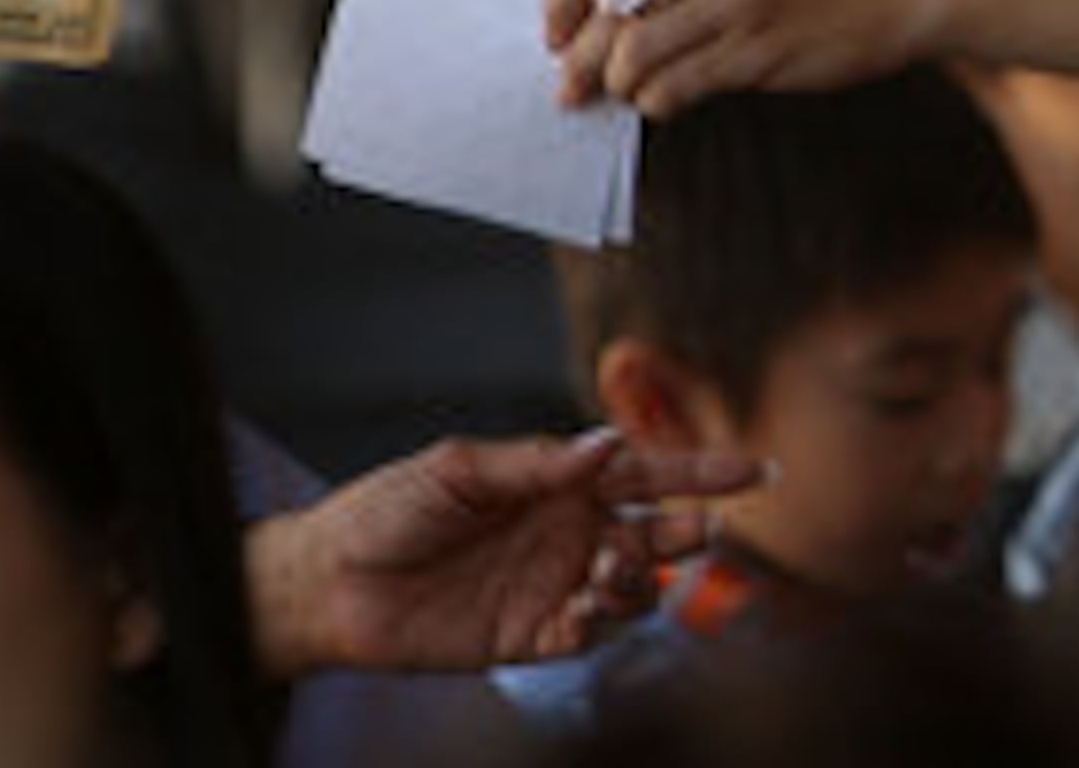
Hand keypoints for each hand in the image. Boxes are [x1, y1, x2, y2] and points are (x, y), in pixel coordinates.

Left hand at [247, 428, 761, 674]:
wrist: (328, 584)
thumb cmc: (384, 513)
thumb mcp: (457, 468)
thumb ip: (535, 462)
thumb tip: (604, 443)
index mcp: (558, 482)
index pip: (646, 473)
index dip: (700, 471)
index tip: (750, 470)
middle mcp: (567, 531)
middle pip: (657, 531)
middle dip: (687, 530)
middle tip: (695, 531)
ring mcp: (553, 584)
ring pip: (634, 585)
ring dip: (640, 577)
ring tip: (613, 568)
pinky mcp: (531, 636)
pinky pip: (588, 634)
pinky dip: (599, 623)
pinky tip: (585, 607)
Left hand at [547, 0, 929, 114]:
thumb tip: (589, 20)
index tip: (554, 33)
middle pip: (604, 10)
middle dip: (576, 61)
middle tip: (570, 90)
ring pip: (631, 56)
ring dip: (619, 86)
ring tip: (633, 93)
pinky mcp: (760, 47)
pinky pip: (674, 87)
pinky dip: (659, 102)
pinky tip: (673, 99)